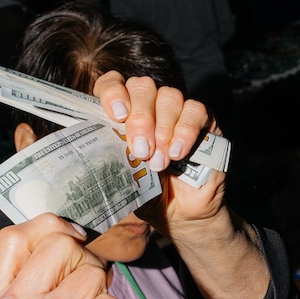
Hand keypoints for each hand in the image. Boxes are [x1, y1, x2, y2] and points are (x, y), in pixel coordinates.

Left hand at [93, 71, 224, 231]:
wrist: (181, 214)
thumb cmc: (148, 194)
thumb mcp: (123, 178)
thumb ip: (111, 159)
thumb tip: (95, 152)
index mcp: (124, 114)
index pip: (113, 84)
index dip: (113, 92)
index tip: (116, 115)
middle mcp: (150, 105)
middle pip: (142, 87)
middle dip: (140, 119)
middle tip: (140, 151)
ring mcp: (177, 110)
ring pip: (169, 97)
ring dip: (162, 130)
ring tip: (159, 163)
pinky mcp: (204, 120)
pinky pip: (196, 111)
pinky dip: (185, 131)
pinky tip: (177, 153)